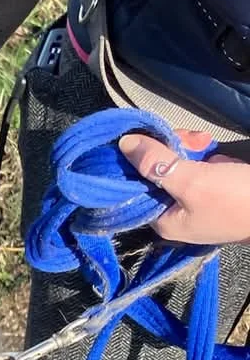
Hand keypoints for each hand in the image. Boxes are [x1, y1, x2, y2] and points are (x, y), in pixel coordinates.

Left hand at [118, 129, 249, 245]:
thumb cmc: (235, 200)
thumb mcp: (192, 181)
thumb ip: (157, 163)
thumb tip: (125, 144)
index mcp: (163, 220)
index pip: (136, 187)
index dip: (140, 161)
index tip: (150, 139)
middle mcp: (176, 212)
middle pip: (158, 173)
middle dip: (172, 150)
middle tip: (191, 140)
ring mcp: (196, 200)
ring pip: (178, 165)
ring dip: (190, 149)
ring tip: (206, 143)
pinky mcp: (214, 189)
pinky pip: (199, 167)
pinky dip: (206, 155)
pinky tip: (216, 152)